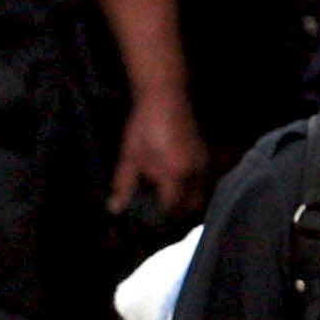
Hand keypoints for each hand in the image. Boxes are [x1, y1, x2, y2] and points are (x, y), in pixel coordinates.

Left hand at [111, 92, 211, 220]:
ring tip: (167, 201)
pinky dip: (192, 188)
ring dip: (187, 201)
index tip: (149, 223)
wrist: (165, 96)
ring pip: (201, 193)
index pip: (172, 208)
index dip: (161, 219)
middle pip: (192, 205)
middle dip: (178, 214)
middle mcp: (195, 171)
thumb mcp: (130, 157)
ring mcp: (203, 162)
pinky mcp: (204, 154)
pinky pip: (202, 180)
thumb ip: (124, 185)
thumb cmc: (144, 126)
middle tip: (159, 216)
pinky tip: (176, 184)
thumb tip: (115, 209)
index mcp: (175, 174)